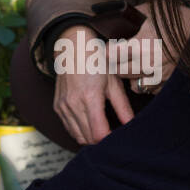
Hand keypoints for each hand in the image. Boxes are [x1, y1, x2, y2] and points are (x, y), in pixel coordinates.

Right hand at [53, 23, 133, 145]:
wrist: (73, 48)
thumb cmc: (97, 62)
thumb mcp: (114, 83)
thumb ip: (123, 107)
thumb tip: (131, 126)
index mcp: (90, 97)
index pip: (99, 134)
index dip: (110, 140)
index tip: (118, 137)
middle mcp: (73, 104)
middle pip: (88, 138)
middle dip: (101, 140)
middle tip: (113, 135)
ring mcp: (63, 106)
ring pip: (78, 136)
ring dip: (91, 138)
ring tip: (103, 130)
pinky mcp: (58, 107)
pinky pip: (69, 129)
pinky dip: (80, 131)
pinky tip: (90, 124)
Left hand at [110, 2, 189, 92]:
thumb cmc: (178, 20)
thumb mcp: (154, 10)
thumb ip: (134, 16)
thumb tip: (117, 17)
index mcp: (142, 43)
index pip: (111, 54)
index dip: (106, 51)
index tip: (107, 48)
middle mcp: (148, 63)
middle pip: (118, 72)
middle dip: (115, 65)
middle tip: (117, 58)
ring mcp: (158, 76)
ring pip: (133, 85)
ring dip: (130, 77)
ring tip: (132, 66)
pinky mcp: (167, 84)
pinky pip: (149, 90)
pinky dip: (146, 83)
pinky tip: (148, 73)